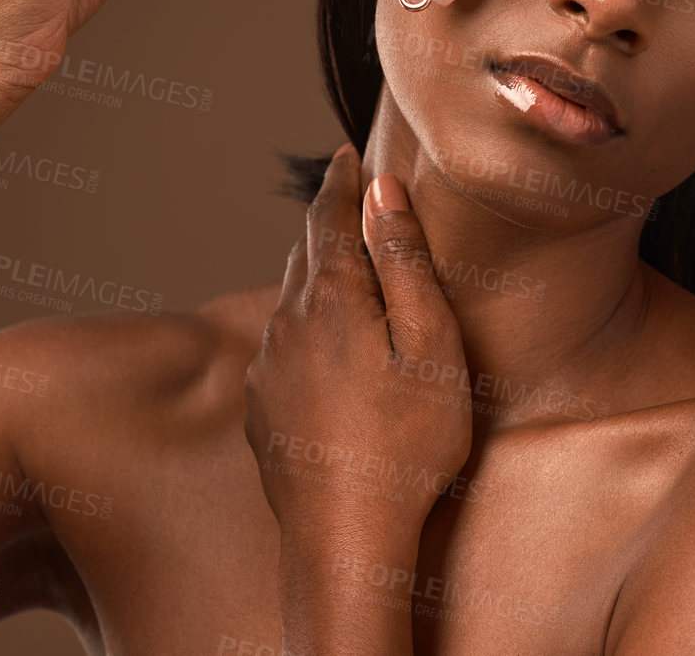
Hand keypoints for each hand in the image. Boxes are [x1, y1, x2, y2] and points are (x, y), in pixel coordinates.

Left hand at [244, 146, 472, 548]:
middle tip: (346, 199)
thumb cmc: (406, 445)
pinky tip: (325, 345)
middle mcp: (286, 324)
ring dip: (314, 275)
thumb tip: (382, 192)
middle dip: (326, 223)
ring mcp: (269, 369)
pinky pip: (281, 347)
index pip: (328, 217)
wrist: (346, 539)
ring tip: (340, 264)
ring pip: (290, 301)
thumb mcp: (429, 344)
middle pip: (304, 254)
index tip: (347, 155)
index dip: (341, 182)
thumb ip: (404, 262)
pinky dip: (304, 326)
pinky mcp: (264, 410)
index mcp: (330, 299)